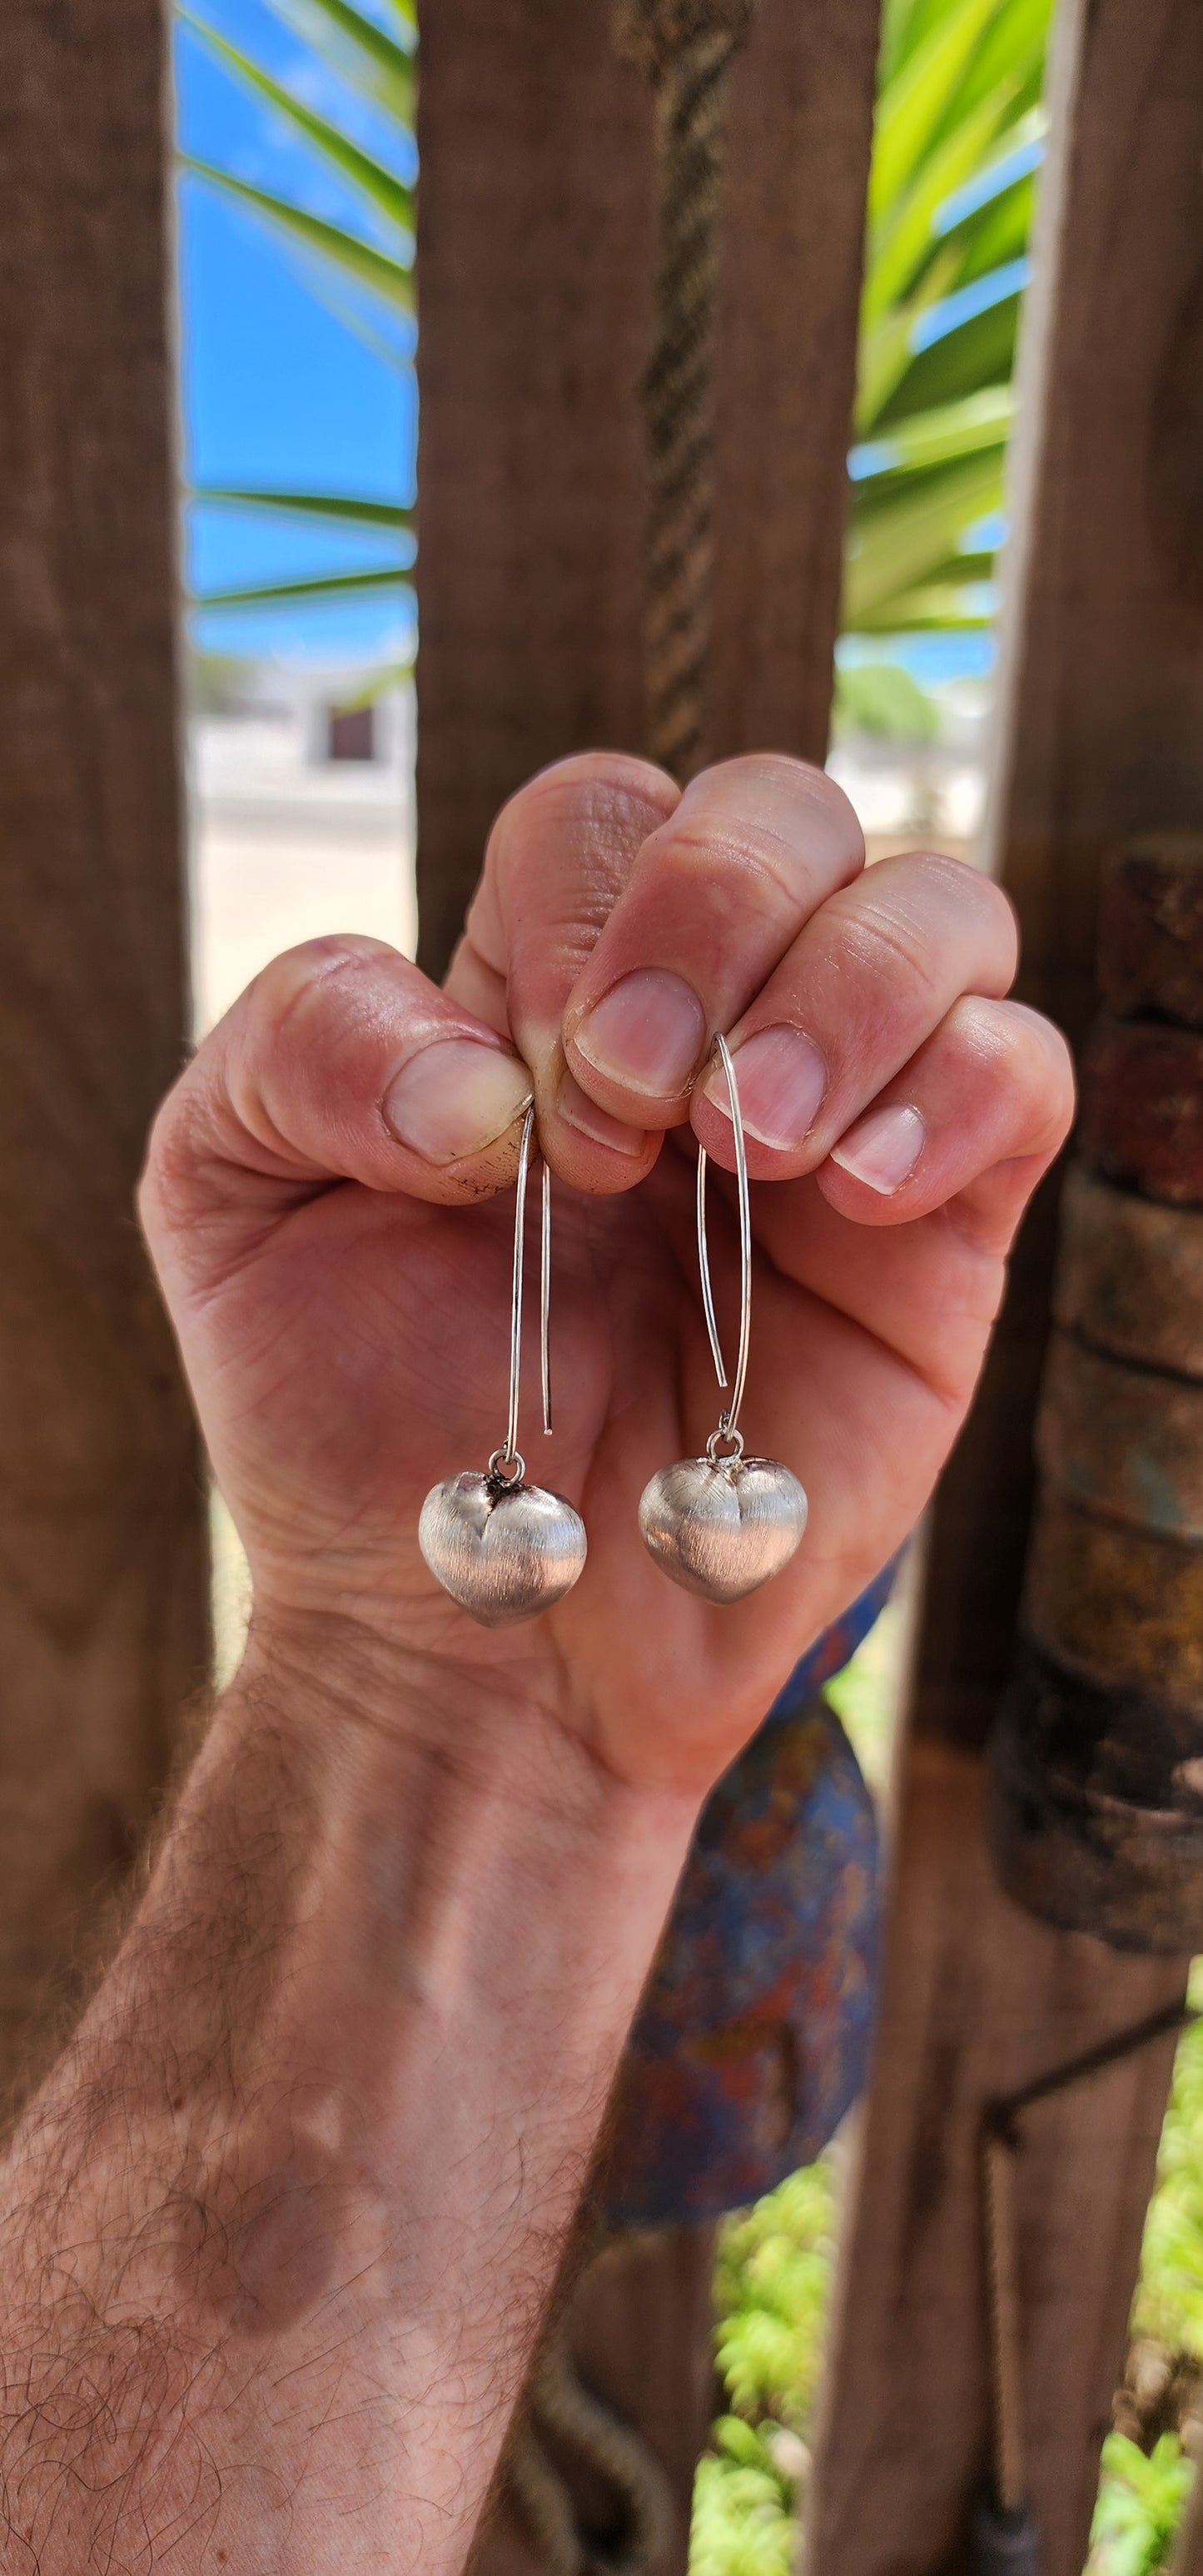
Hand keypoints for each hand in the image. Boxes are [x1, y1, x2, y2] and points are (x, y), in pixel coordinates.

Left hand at [141, 752, 1071, 1796]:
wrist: (475, 1645)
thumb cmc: (356, 1420)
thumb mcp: (230, 1199)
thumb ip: (301, 1042)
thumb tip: (485, 1065)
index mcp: (539, 990)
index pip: (608, 813)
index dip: (583, 911)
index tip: (530, 1113)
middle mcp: (707, 1025)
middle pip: (787, 807)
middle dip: (718, 918)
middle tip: (638, 1113)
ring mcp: (835, 1121)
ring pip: (941, 906)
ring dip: (845, 993)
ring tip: (752, 1152)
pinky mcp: (938, 1239)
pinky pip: (1024, 1071)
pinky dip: (959, 1089)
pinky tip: (858, 1192)